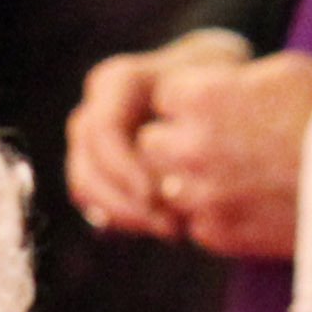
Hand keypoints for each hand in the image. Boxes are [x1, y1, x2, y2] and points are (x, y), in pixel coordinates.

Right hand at [65, 27, 247, 236]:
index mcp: (118, 82)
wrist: (216, 94)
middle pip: (87, 164)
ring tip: (174, 229)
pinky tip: (164, 225)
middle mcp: (95, 110)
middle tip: (172, 226)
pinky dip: (126, 220)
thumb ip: (199, 121)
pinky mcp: (95, 170)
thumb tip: (175, 177)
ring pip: (85, 188)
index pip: (104, 130)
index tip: (158, 197)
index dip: (124, 168)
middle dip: (125, 203)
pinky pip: (94, 202)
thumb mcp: (223, 91)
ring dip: (125, 217)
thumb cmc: (226, 88)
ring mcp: (89, 143)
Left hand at [134, 48, 311, 260]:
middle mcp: (189, 147)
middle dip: (174, 141)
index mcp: (202, 98)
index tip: (210, 106)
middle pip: (151, 144)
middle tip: (211, 142)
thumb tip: (216, 86)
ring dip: (189, 182)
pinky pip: (195, 223)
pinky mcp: (216, 232)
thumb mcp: (282, 71)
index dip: (187, 100)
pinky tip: (245, 203)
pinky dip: (213, 214)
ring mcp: (199, 194)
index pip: (164, 96)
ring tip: (231, 175)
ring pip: (168, 187)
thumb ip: (233, 81)